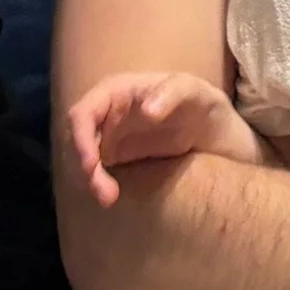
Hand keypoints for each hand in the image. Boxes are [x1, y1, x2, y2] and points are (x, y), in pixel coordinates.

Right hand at [64, 70, 260, 205]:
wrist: (212, 132)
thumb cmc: (199, 102)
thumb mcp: (193, 92)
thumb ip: (172, 94)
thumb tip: (147, 111)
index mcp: (115, 91)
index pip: (83, 111)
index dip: (80, 137)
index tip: (91, 164)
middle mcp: (105, 113)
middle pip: (77, 139)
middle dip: (83, 166)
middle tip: (104, 192)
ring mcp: (107, 136)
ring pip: (83, 159)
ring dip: (89, 180)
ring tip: (109, 198)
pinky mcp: (114, 157)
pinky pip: (95, 171)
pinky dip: (97, 184)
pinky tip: (111, 196)